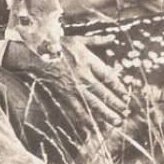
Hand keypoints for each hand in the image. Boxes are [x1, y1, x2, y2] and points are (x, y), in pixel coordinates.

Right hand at [6, 36, 130, 132]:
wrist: (36, 56)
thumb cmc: (58, 46)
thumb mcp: (78, 39)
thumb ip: (97, 40)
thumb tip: (113, 37)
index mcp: (88, 60)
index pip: (108, 76)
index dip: (119, 88)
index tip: (127, 96)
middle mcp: (82, 74)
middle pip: (103, 92)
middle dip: (116, 104)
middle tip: (126, 114)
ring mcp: (73, 86)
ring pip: (92, 103)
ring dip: (105, 113)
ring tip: (116, 122)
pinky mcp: (63, 94)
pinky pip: (76, 108)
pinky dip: (84, 118)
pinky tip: (92, 126)